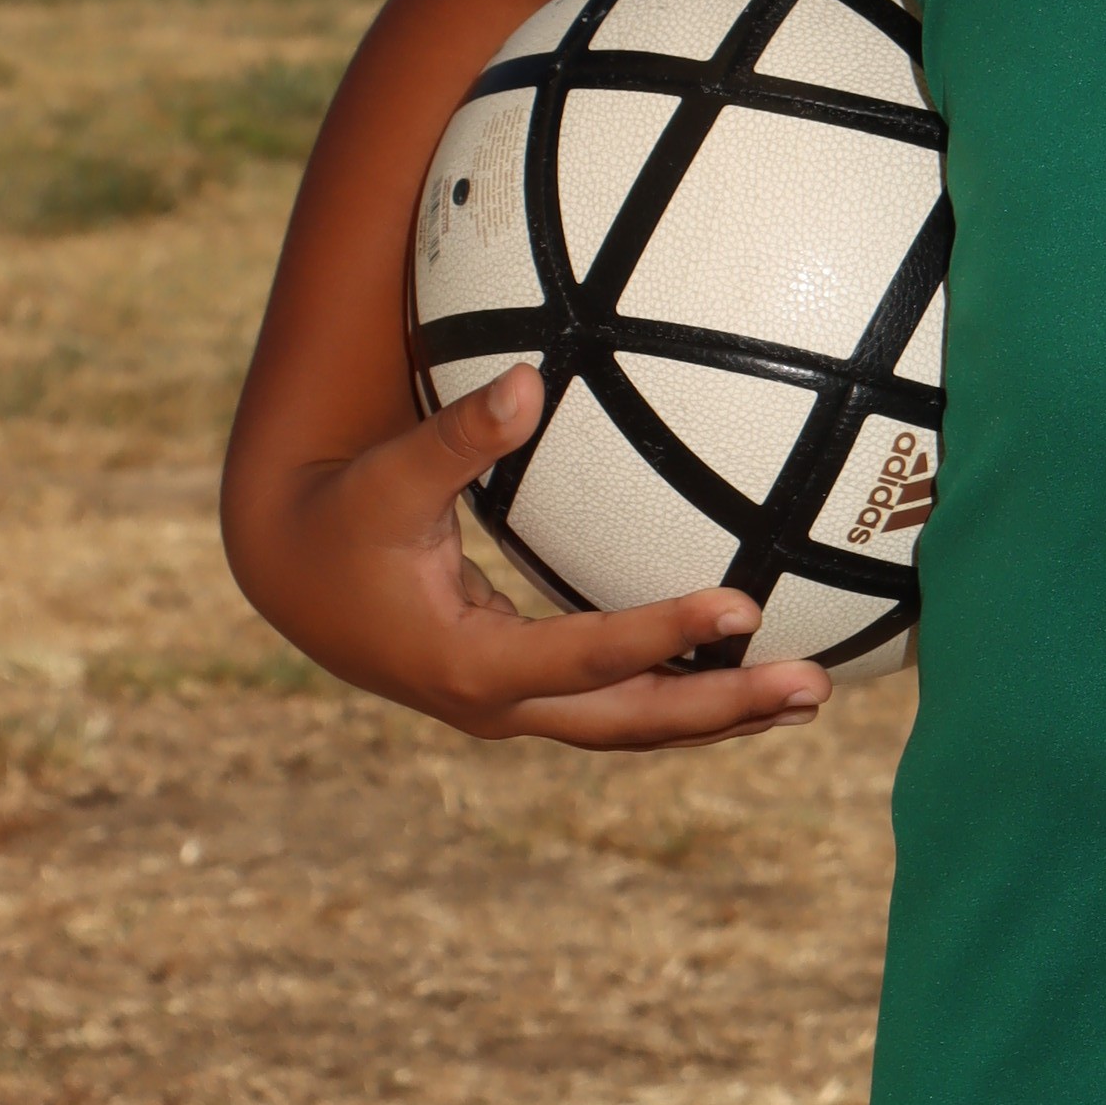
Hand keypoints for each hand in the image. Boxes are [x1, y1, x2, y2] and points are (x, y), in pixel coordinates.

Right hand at [249, 365, 829, 745]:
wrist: (293, 580)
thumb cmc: (342, 518)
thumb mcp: (388, 477)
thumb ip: (457, 436)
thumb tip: (527, 379)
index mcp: (467, 663)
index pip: (586, 657)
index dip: (664, 634)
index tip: (744, 604)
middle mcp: (498, 705)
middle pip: (631, 720)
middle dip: (723, 707)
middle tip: (812, 685)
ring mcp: (515, 708)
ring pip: (632, 725)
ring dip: (719, 713)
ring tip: (810, 693)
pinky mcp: (526, 695)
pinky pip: (618, 705)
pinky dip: (683, 696)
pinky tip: (747, 672)